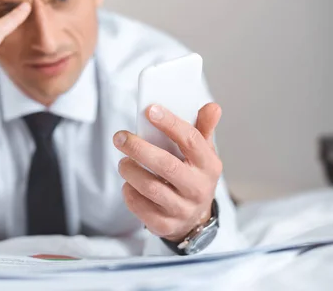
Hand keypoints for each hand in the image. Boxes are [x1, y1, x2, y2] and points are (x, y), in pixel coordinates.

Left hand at [114, 103, 222, 241]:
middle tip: (120, 137)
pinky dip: (129, 192)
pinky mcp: (165, 225)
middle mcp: (198, 188)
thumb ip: (204, 128)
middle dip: (139, 148)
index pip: (191, 140)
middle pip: (166, 165)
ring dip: (131, 171)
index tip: (150, 109)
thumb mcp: (203, 153)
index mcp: (209, 165)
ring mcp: (182, 209)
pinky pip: (140, 207)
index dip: (170, 123)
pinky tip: (128, 183)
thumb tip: (212, 107)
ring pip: (150, 188)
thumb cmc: (193, 176)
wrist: (195, 219)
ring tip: (123, 161)